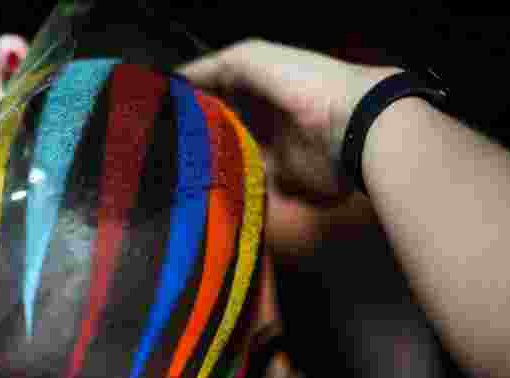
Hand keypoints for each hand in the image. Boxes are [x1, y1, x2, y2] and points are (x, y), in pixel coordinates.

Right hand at [180, 40, 398, 255]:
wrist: (353, 125)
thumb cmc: (302, 83)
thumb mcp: (251, 57)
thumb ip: (213, 67)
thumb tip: (174, 81)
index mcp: (256, 85)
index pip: (214, 92)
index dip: (187, 101)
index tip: (156, 113)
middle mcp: (262, 116)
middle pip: (219, 128)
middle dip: (192, 136)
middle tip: (160, 148)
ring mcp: (272, 150)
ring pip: (229, 158)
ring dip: (207, 164)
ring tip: (173, 171)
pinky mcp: (282, 181)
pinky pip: (248, 184)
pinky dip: (230, 186)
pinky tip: (202, 189)